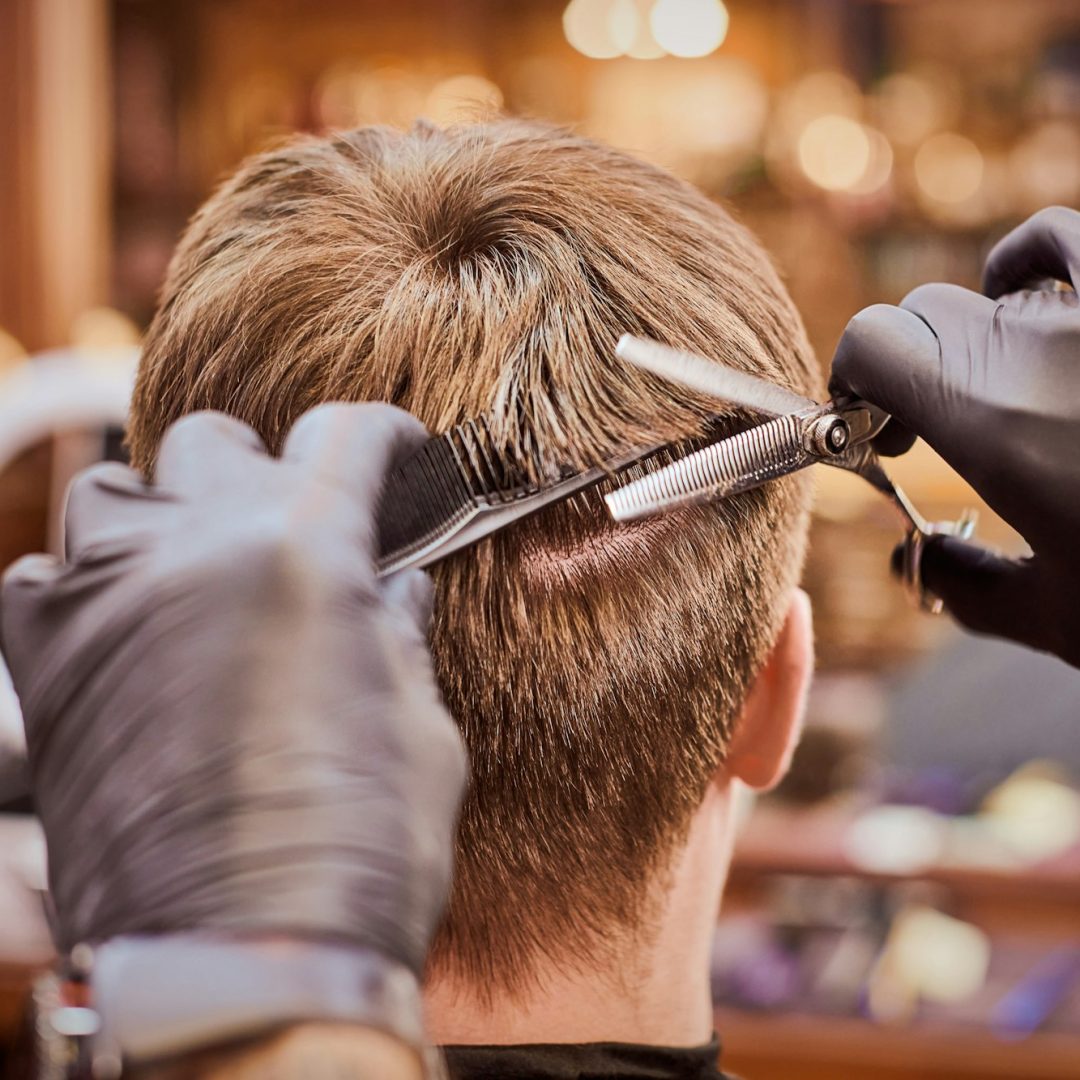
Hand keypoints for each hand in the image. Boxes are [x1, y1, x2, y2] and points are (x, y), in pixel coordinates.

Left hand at [1, 404, 466, 974]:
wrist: (242, 959)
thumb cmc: (360, 849)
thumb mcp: (418, 727)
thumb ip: (399, 637)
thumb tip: (397, 593)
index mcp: (308, 550)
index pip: (344, 434)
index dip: (386, 436)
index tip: (397, 456)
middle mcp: (197, 546)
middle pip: (215, 442)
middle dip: (263, 470)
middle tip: (292, 527)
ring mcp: (107, 597)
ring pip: (113, 491)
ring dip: (162, 515)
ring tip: (195, 568)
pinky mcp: (46, 663)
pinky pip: (42, 579)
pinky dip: (86, 588)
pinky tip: (127, 631)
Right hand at [829, 206, 1079, 666]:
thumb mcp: (1062, 619)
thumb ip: (963, 586)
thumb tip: (913, 563)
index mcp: (995, 418)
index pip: (874, 342)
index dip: (855, 382)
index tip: (879, 435)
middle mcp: (1046, 341)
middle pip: (926, 314)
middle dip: (913, 370)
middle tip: (939, 430)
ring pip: (1001, 272)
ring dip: (978, 321)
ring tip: (1004, 371)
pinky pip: (1068, 240)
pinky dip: (1038, 265)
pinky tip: (1051, 305)